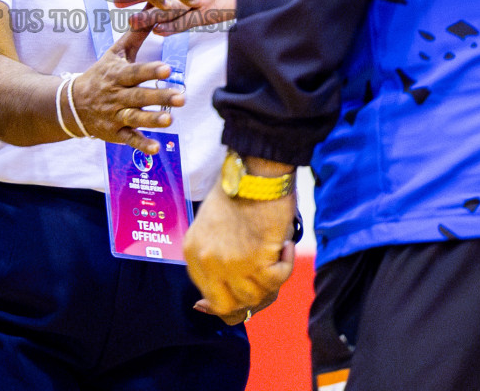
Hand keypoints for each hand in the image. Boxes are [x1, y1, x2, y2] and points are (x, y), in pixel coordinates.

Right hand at [65, 26, 182, 153]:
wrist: (72, 103)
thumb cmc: (101, 74)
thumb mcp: (116, 52)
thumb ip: (137, 33)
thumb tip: (154, 6)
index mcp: (118, 74)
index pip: (135, 72)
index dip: (151, 71)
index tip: (168, 69)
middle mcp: (117, 95)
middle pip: (139, 96)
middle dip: (159, 98)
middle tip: (181, 98)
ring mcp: (115, 115)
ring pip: (135, 118)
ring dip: (152, 121)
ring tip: (170, 121)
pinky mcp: (115, 132)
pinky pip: (129, 139)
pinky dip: (141, 145)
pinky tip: (156, 148)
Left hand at [184, 180, 295, 318]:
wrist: (254, 172)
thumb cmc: (238, 191)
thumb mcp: (210, 225)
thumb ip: (214, 256)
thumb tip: (226, 291)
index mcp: (193, 253)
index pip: (209, 298)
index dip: (230, 301)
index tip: (244, 296)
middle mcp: (208, 263)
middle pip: (229, 308)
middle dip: (250, 299)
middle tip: (266, 278)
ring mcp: (231, 265)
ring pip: (256, 298)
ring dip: (271, 280)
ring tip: (276, 253)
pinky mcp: (257, 262)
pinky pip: (277, 281)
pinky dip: (286, 264)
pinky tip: (284, 245)